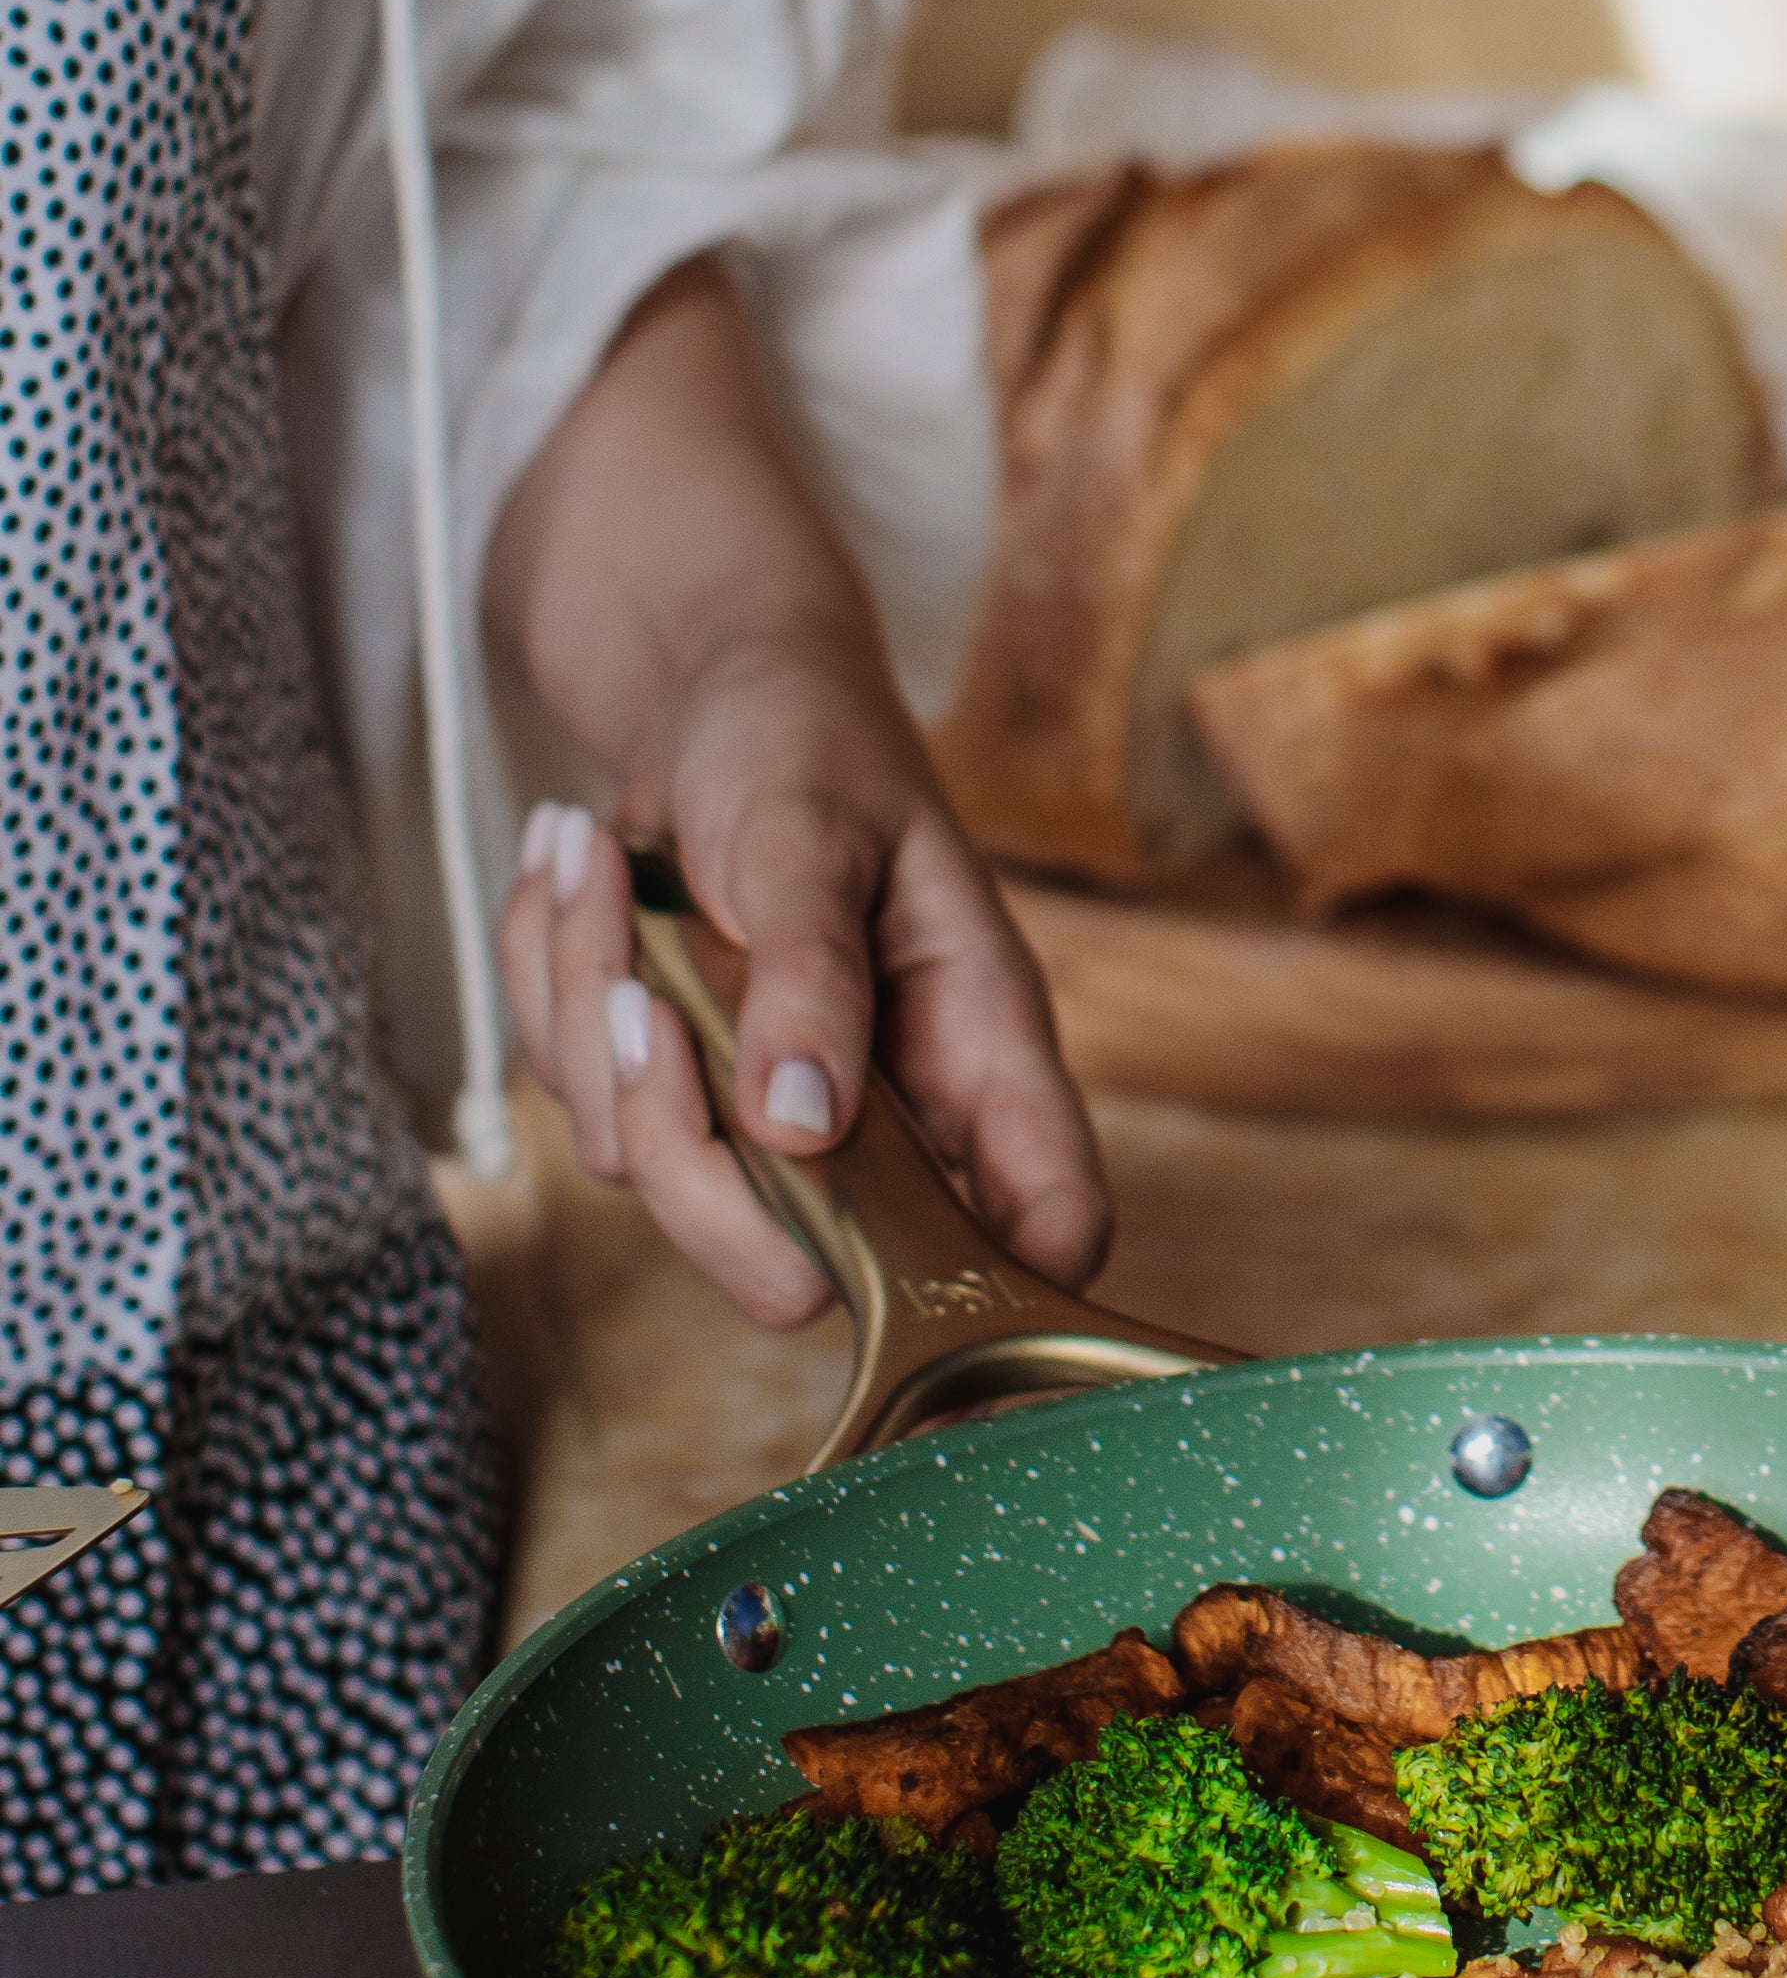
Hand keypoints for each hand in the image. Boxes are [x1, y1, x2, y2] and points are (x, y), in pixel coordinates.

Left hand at [488, 257, 1110, 1330]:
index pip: (1047, 1218)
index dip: (1001, 1287)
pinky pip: (577, 1101)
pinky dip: (549, 978)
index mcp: (978, 1045)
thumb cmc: (802, 739)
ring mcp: (771, 1112)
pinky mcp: (677, 1089)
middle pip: (798, 1263)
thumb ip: (815, 976)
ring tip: (601, 859)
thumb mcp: (812, 830)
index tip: (891, 1255)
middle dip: (682, 1138)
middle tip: (648, 1003)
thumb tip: (803, 1126)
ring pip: (657, 1175)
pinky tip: (584, 872)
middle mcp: (888, 1108)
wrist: (708, 690)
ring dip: (589, 1006)